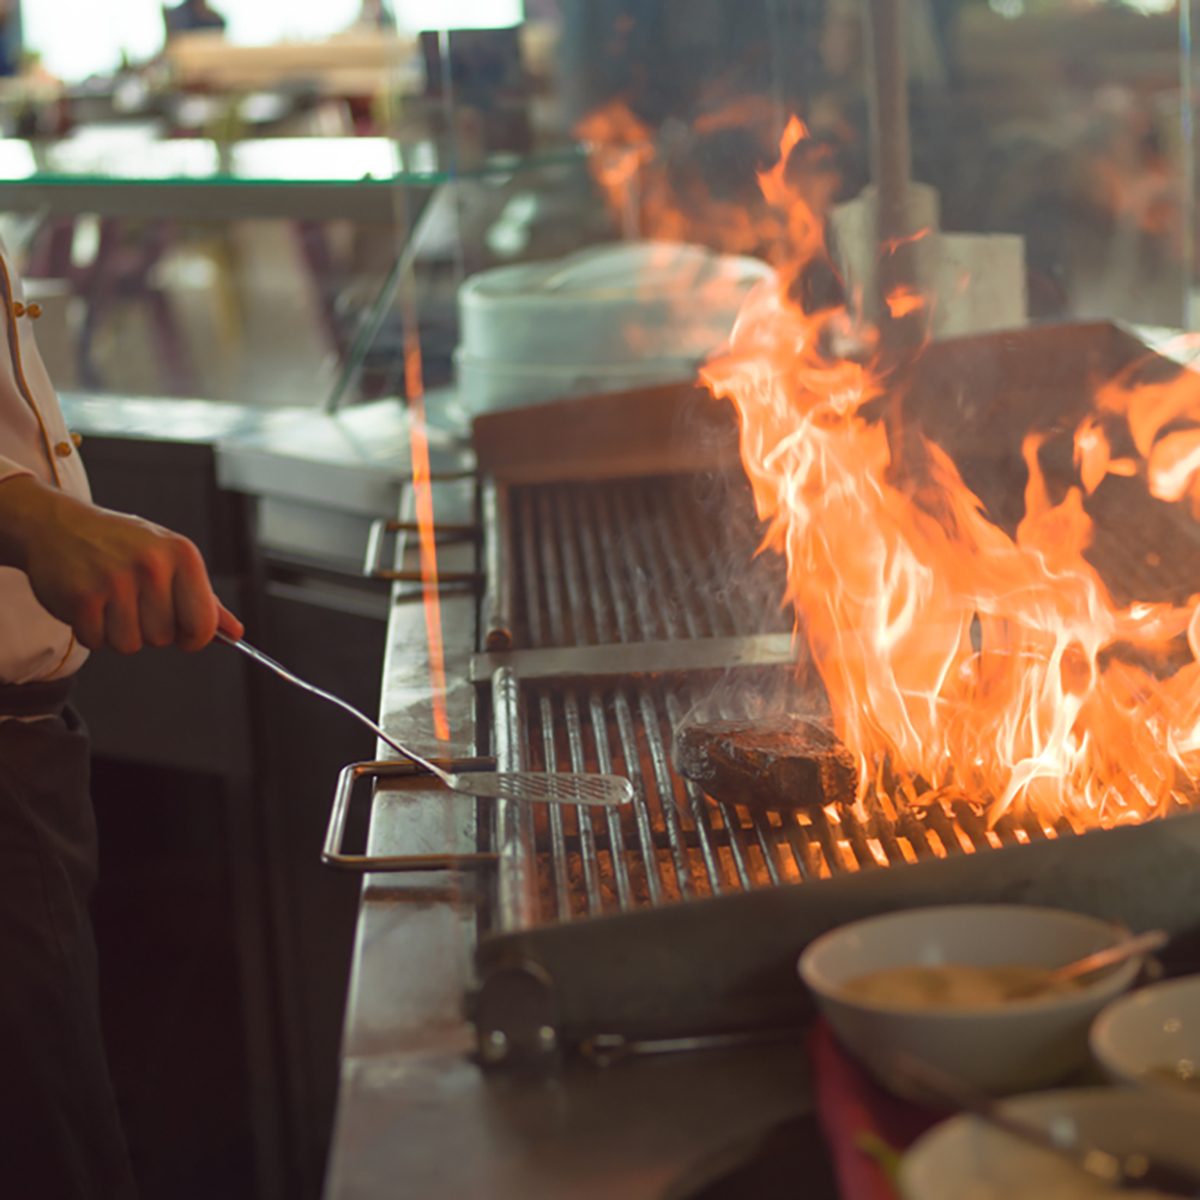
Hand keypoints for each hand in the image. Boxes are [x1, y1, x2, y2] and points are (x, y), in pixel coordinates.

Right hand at [0, 475, 243, 653]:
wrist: (58, 525)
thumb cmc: (122, 545)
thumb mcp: (170, 560)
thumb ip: (204, 600)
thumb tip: (234, 632)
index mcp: (183, 555)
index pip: (203, 623)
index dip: (194, 639)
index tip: (184, 635)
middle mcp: (152, 565)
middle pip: (164, 638)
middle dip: (149, 630)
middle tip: (133, 603)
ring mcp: (115, 580)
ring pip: (130, 645)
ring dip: (118, 633)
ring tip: (111, 602)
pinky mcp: (81, 596)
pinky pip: (96, 642)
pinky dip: (91, 631)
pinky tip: (90, 604)